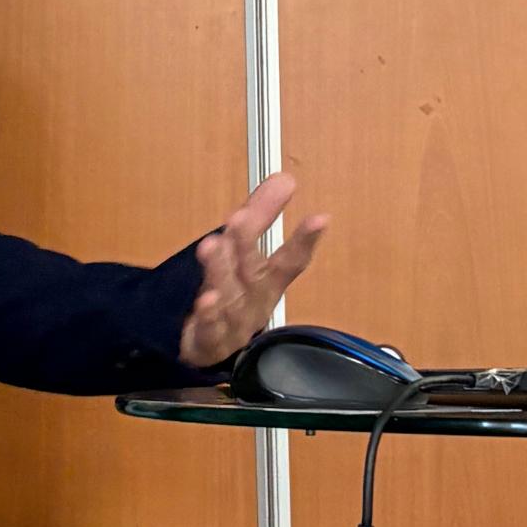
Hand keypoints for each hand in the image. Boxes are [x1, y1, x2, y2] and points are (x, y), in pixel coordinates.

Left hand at [177, 173, 327, 368]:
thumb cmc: (235, 296)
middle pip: (252, 273)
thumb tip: (285, 178)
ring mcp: (233, 323)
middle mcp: (254, 301)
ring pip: (228, 295)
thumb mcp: (246, 253)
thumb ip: (261, 214)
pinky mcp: (209, 341)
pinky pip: (210, 328)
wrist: (208, 347)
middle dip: (246, 246)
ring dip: (221, 272)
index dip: (305, 241)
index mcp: (268, 281)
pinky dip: (209, 315)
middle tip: (239, 219)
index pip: (291, 260)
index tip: (320, 219)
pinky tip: (206, 300)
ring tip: (212, 247)